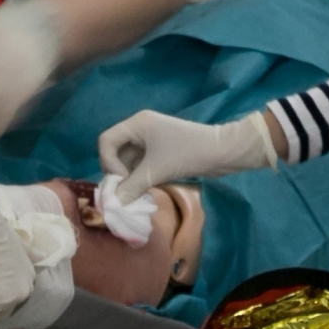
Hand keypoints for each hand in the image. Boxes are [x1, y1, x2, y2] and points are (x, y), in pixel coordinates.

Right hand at [99, 109, 277, 203]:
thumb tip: (113, 204)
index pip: (106, 140)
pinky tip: (146, 189)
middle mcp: (141, 127)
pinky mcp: (161, 149)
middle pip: (115, 150)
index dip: (108, 162)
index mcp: (137, 123)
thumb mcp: (156, 171)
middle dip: (118, 171)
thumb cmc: (187, 154)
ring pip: (128, 159)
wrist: (222, 152)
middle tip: (126, 191)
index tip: (121, 180)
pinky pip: (141, 162)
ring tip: (136, 193)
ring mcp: (151, 138)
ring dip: (129, 176)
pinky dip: (140, 176)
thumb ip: (131, 187)